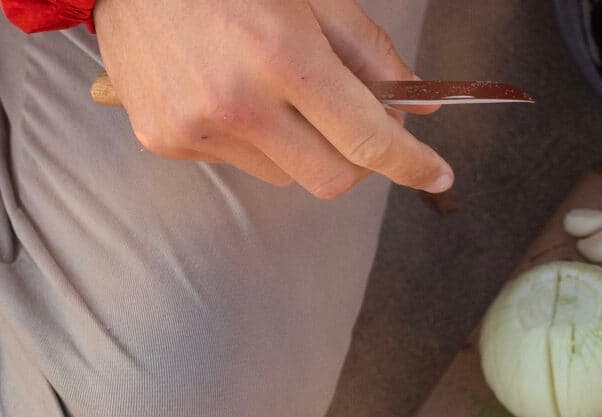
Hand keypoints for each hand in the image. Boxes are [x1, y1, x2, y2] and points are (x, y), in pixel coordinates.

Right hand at [95, 0, 452, 197]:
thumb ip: (369, 53)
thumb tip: (414, 107)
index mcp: (281, 56)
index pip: (366, 139)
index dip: (410, 163)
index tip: (436, 173)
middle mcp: (236, 102)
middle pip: (329, 178)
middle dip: (356, 160)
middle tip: (355, 125)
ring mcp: (195, 128)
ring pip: (283, 174)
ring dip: (299, 146)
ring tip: (274, 91)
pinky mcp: (164, 140)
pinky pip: (235, 161)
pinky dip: (250, 138)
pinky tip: (228, 91)